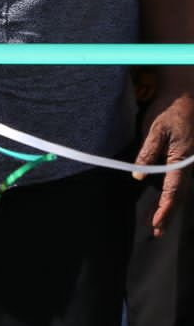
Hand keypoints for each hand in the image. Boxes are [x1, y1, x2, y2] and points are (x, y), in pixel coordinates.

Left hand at [135, 76, 193, 233]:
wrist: (188, 94)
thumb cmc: (172, 110)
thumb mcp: (155, 129)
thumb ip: (148, 153)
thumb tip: (138, 177)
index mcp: (182, 160)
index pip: (172, 191)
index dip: (164, 209)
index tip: (155, 224)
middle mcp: (189, 164)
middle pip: (179, 194)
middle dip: (167, 213)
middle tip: (157, 232)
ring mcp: (189, 160)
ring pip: (181, 187)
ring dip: (169, 204)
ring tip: (158, 220)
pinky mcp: (186, 155)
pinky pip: (180, 177)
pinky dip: (173, 191)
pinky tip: (163, 198)